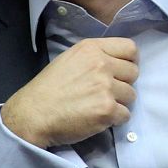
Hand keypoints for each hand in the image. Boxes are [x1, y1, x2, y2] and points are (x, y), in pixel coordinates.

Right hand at [1, 37, 138, 147]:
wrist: (33, 114)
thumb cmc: (49, 88)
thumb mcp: (71, 58)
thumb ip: (95, 56)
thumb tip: (117, 63)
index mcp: (92, 49)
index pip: (130, 48)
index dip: (130, 61)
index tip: (122, 71)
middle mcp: (101, 64)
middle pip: (134, 73)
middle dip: (124, 84)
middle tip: (107, 92)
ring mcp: (105, 87)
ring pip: (131, 95)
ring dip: (119, 102)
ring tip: (99, 106)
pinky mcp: (107, 109)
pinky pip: (125, 115)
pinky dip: (115, 119)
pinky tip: (98, 118)